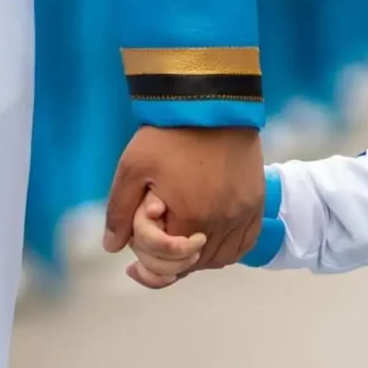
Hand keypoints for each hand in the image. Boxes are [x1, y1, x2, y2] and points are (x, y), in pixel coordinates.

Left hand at [104, 126, 263, 269]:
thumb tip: (112, 247)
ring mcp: (243, 215)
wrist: (211, 104)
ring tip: (182, 244)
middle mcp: (222, 222)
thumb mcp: (132, 167)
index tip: (141, 255)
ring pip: (221, 259)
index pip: (171, 262)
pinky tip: (210, 241)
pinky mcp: (256, 205)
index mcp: (191, 218)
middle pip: (196, 263)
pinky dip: (226, 250)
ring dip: (200, 259)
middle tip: (158, 246)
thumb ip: (119, 211)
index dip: (152, 260)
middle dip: (174, 260)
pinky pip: (244, 245)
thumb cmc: (169, 134)